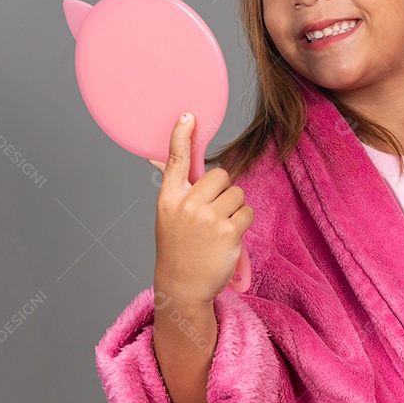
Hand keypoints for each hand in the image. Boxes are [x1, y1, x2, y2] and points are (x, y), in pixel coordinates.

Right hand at [149, 112, 253, 304]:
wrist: (183, 286)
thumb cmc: (178, 247)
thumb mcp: (168, 214)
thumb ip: (172, 186)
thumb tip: (156, 156)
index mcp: (169, 198)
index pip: (176, 160)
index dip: (182, 135)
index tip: (189, 116)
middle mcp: (187, 205)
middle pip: (220, 175)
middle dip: (223, 190)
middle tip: (214, 211)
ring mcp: (208, 218)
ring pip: (237, 193)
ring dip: (235, 208)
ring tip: (219, 228)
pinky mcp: (228, 231)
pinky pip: (247, 210)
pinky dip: (243, 221)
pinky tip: (230, 236)